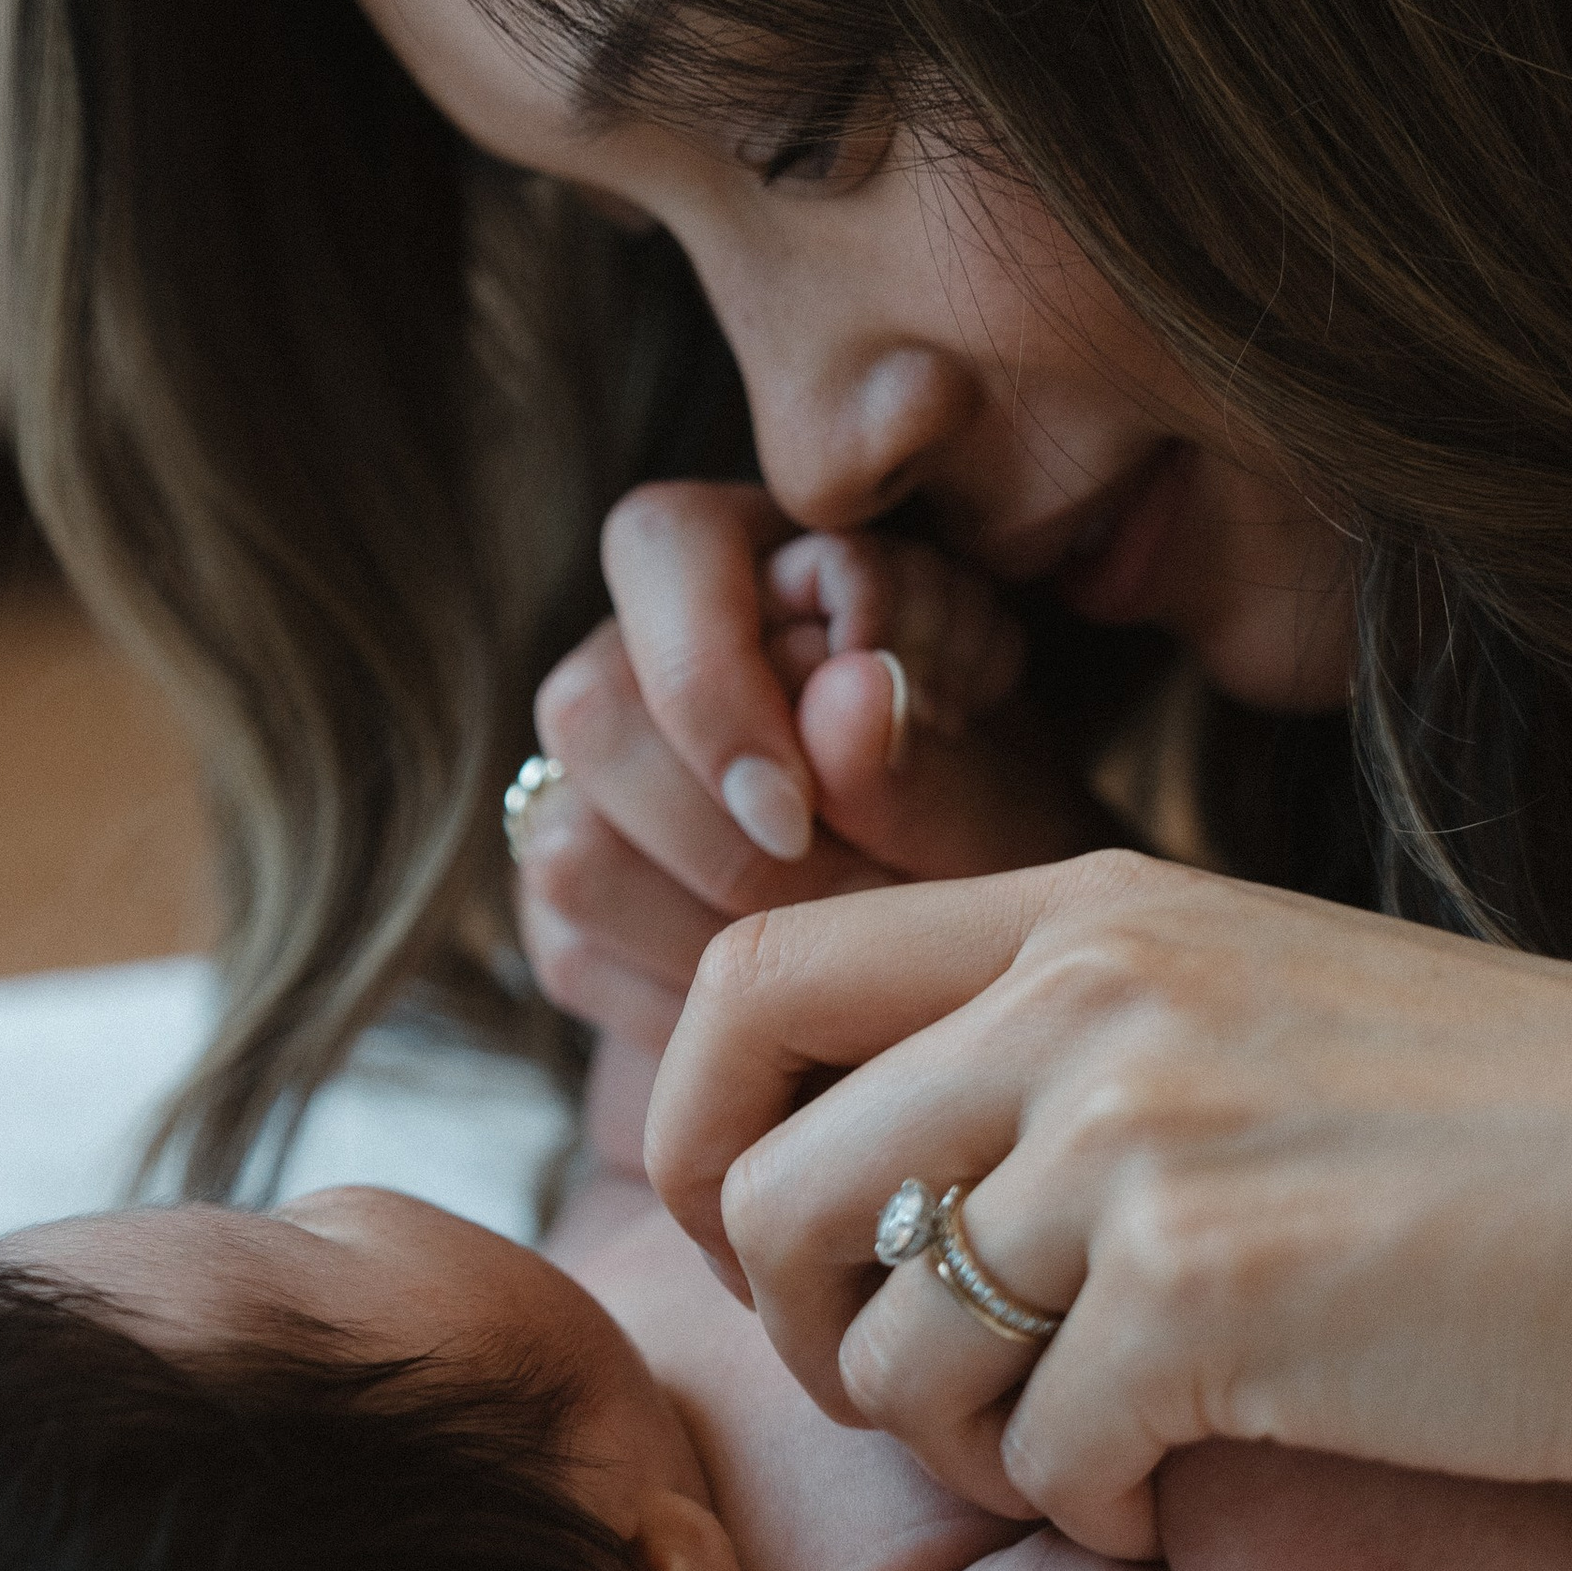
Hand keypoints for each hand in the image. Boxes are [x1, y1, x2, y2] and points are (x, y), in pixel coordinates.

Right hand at [510, 482, 1098, 1059]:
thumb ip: (924, 759)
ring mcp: (585, 778)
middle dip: (724, 845)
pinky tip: (787, 1021)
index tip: (801, 808)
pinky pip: (573, 948)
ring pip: (567, 842)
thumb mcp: (1005, 801)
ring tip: (845, 967)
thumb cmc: (999, 839)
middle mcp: (640, 648)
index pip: (664, 549)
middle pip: (590, 710)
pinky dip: (686, 1005)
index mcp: (756, 561)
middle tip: (860, 917)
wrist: (962, 967)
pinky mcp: (566, 898)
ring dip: (710, 934)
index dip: (710, 676)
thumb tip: (845, 698)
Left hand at [644, 853, 1571, 1570]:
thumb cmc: (1502, 1122)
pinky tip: (1195, 1493)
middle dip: (798, 1340)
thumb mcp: (1246, 988)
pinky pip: (1041, 1469)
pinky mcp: (1212, 1300)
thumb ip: (1059, 1023)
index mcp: (1083, 909)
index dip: (689, 1129)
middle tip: (917, 1396)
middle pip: (760, 1198)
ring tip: (1095, 1448)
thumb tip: (864, 1139)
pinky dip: (1099, 1519)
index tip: (750, 1239)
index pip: (750, 977)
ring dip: (965, 1451)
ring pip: (886, 1361)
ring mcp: (1140, 1145)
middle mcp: (1081, 1003)